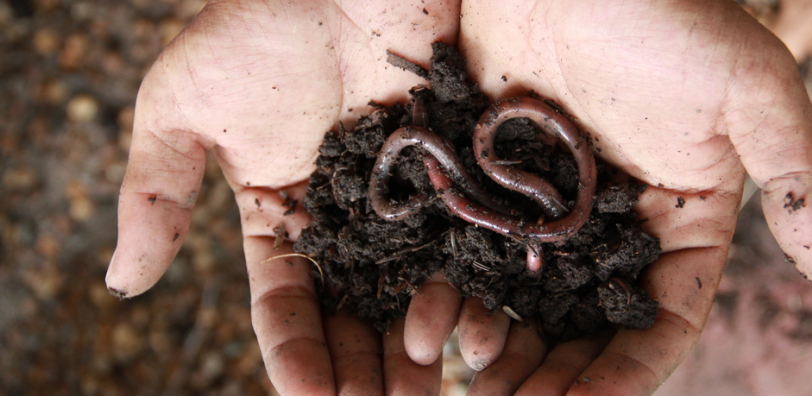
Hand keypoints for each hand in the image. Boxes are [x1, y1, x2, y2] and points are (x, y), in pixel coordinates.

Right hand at [104, 0, 460, 393]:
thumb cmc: (249, 30)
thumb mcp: (179, 107)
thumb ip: (154, 192)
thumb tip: (121, 283)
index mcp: (278, 214)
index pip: (284, 301)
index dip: (294, 353)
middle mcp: (341, 219)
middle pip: (351, 311)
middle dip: (358, 368)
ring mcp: (398, 198)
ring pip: (406, 289)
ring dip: (411, 346)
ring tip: (419, 393)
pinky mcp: (448, 169)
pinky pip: (457, 238)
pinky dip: (461, 287)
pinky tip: (467, 333)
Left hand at [442, 0, 811, 393]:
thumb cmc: (667, 12)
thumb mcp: (751, 87)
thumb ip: (796, 174)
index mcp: (680, 215)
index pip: (664, 314)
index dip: (631, 369)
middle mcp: (613, 223)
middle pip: (589, 322)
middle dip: (560, 376)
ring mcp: (547, 205)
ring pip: (526, 298)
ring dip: (504, 347)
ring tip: (473, 387)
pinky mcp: (490, 179)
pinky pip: (471, 249)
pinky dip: (456, 291)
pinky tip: (435, 324)